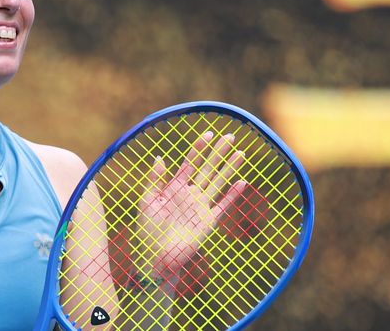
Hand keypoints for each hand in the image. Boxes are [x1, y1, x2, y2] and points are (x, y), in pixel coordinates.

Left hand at [134, 131, 247, 295]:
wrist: (155, 256)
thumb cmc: (147, 229)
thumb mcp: (147, 201)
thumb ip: (154, 180)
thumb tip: (159, 157)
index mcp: (175, 186)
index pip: (190, 162)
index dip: (199, 148)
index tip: (208, 133)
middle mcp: (190, 194)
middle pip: (207, 168)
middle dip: (218, 152)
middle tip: (230, 136)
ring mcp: (200, 207)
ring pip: (218, 182)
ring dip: (229, 168)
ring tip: (240, 153)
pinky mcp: (208, 222)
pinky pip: (223, 205)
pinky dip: (232, 195)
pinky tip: (242, 182)